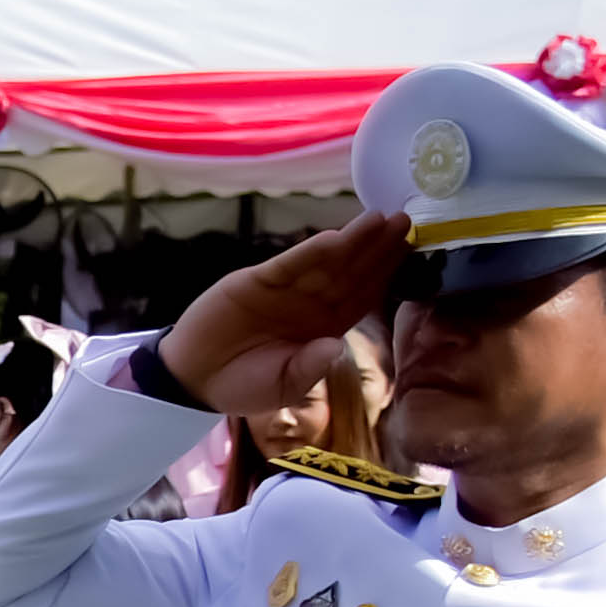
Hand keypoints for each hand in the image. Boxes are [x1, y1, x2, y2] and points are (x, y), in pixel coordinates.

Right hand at [155, 212, 411, 417]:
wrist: (194, 378)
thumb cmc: (243, 385)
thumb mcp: (282, 387)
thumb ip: (308, 369)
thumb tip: (334, 346)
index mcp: (326, 327)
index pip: (363, 295)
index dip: (386, 273)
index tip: (411, 251)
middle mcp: (311, 303)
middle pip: (352, 272)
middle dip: (378, 248)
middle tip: (406, 220)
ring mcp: (285, 290)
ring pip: (326, 263)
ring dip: (352, 241)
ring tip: (378, 219)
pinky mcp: (256, 281)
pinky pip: (289, 266)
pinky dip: (309, 253)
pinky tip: (333, 239)